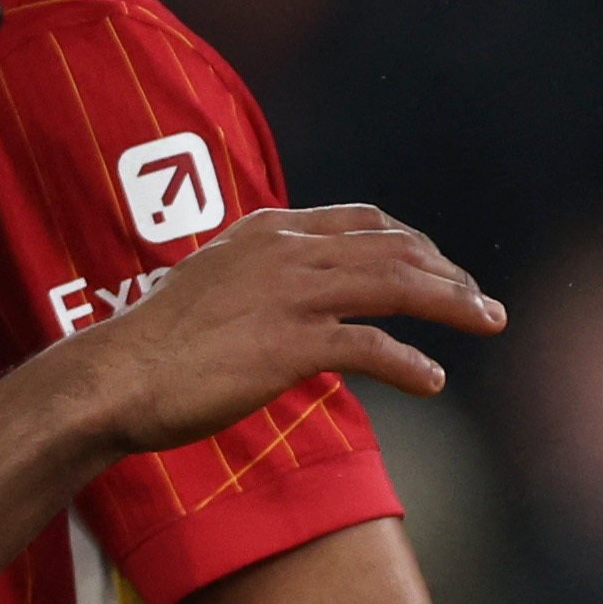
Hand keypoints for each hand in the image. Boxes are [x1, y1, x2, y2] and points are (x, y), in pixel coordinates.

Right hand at [65, 205, 499, 456]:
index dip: (414, 242)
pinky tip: (434, 382)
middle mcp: (286, 251)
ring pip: (395, 286)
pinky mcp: (288, 344)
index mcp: (270, 231)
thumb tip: (299, 302)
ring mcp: (288, 294)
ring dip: (452, 305)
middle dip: (448, 273)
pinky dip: (409, 364)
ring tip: (488, 323)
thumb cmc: (157, 345)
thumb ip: (263, 280)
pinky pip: (369, 347)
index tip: (443, 268)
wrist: (114, 377)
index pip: (363, 221)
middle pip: (393, 248)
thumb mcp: (215, 287)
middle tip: (484, 303)